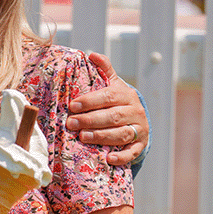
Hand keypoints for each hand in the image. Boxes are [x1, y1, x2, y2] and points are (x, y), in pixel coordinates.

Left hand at [66, 51, 147, 165]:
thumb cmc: (117, 100)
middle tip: (71, 123)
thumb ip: (104, 69)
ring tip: (83, 137)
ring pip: (121, 134)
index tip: (72, 105)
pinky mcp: (141, 145)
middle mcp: (135, 111)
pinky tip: (109, 159)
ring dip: (101, 136)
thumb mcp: (113, 84)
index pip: (108, 97)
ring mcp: (139, 129)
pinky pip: (132, 152)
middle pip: (113, 117)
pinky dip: (122, 157)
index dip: (90, 101)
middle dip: (90, 120)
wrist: (137, 118)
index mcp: (126, 95)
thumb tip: (91, 54)